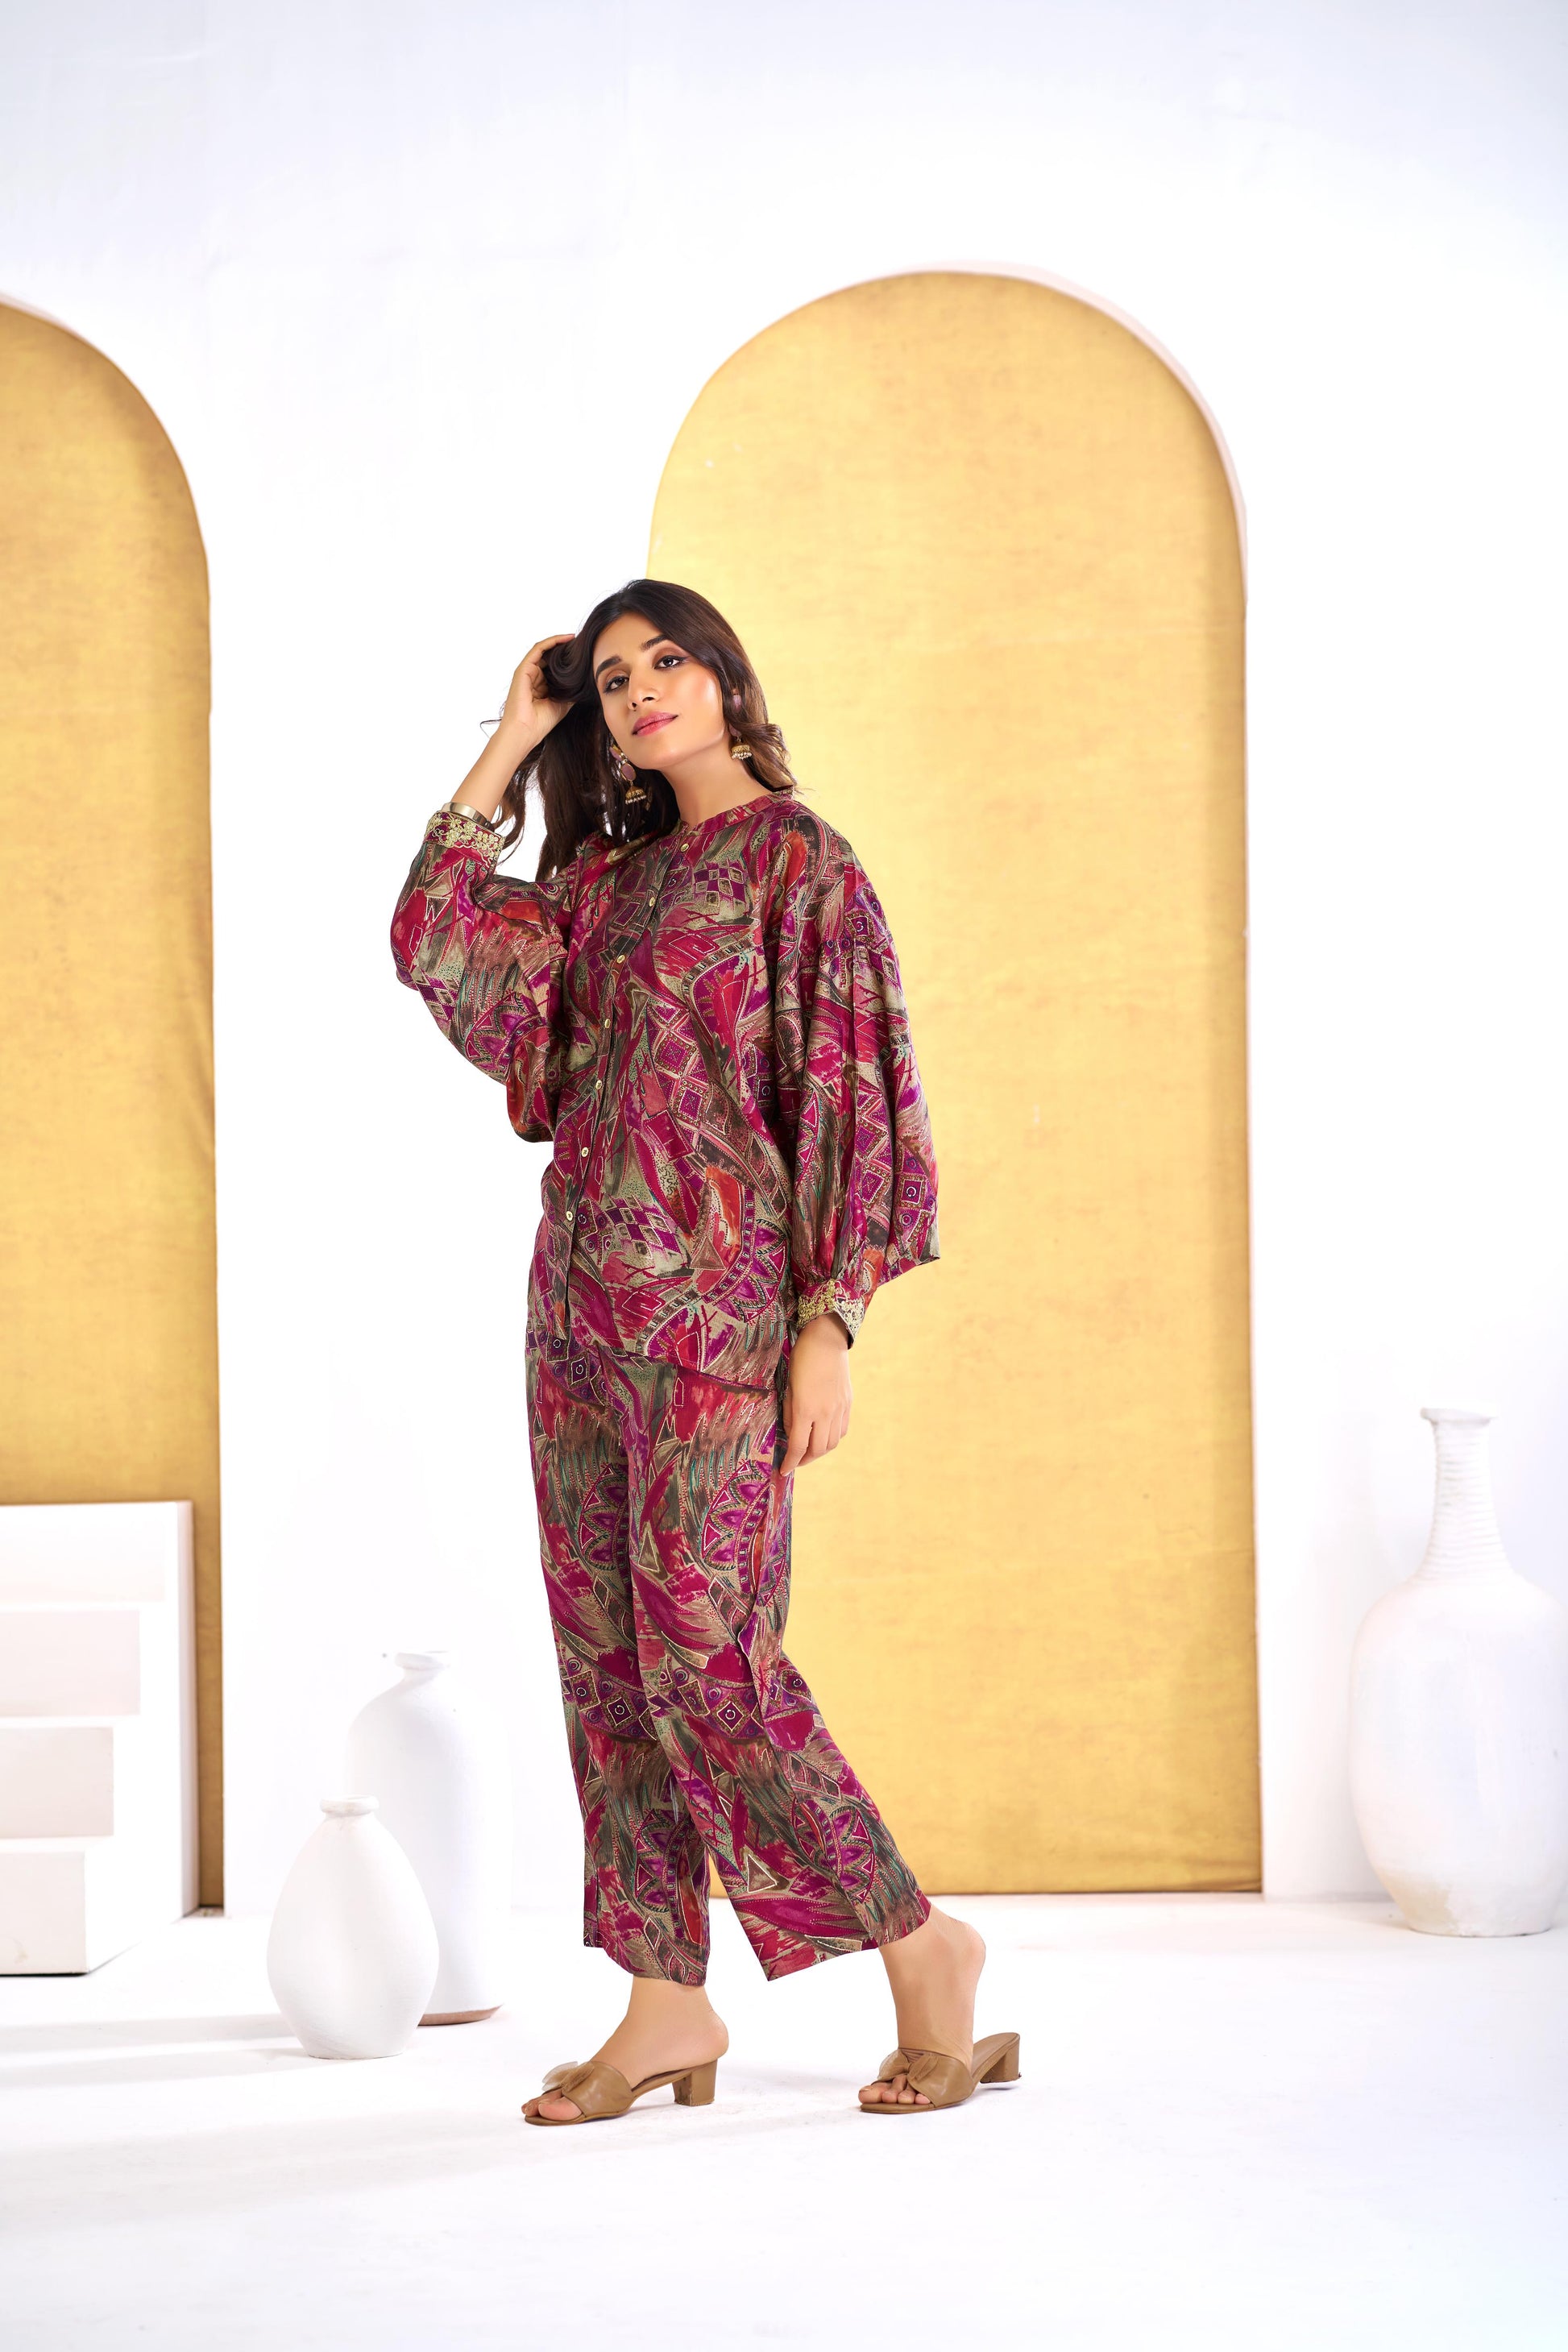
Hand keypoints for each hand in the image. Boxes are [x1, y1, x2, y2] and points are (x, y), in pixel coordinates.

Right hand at [498, 634, 575, 751]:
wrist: (525, 731)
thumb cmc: (541, 722)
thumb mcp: (564, 704)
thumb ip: (571, 691)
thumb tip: (586, 681)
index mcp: (541, 686)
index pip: (555, 667)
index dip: (568, 660)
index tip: (585, 654)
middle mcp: (533, 677)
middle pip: (550, 657)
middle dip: (566, 649)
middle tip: (583, 644)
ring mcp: (527, 672)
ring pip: (545, 650)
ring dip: (561, 643)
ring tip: (577, 639)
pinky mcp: (523, 669)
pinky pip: (538, 649)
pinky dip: (552, 642)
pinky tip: (566, 639)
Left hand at [779, 1314, 852, 1474]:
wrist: (826, 1340)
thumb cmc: (801, 1359)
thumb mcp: (788, 1386)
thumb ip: (788, 1412)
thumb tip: (790, 1432)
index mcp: (805, 1409)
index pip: (798, 1446)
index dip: (790, 1462)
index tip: (783, 1470)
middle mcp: (825, 1412)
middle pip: (817, 1449)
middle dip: (804, 1460)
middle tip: (795, 1461)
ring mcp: (839, 1408)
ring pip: (832, 1443)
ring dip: (819, 1452)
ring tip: (809, 1451)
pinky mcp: (847, 1403)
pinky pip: (842, 1430)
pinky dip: (832, 1439)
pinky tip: (823, 1436)